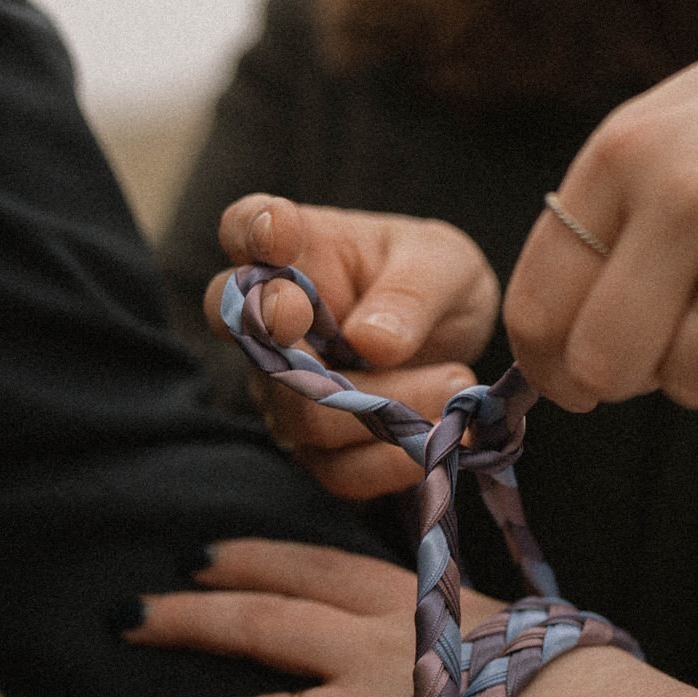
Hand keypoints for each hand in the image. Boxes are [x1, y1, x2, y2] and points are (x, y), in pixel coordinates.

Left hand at [121, 538, 504, 696]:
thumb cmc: (574, 692)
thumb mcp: (510, 628)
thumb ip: (458, 623)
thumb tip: (450, 624)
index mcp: (410, 601)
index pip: (309, 567)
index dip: (247, 560)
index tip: (199, 557)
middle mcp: (371, 648)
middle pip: (260, 623)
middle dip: (189, 618)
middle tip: (132, 616)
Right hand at [203, 195, 500, 500]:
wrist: (454, 342)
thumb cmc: (433, 282)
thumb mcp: (444, 266)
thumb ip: (410, 292)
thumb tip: (371, 343)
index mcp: (299, 249)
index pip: (245, 227)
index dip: (251, 231)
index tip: (280, 232)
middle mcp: (274, 320)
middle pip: (243, 331)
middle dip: (295, 345)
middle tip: (364, 342)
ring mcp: (284, 388)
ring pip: (300, 412)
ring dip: (382, 408)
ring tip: (454, 382)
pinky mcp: (316, 447)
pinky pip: (334, 469)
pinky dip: (391, 460)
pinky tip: (438, 436)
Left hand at [503, 0, 697, 411]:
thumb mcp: (686, 132)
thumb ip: (617, 224)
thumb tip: (562, 358)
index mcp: (627, 150)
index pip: (540, 305)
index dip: (554, 367)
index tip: (577, 383)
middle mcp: (689, 187)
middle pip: (606, 362)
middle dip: (637, 378)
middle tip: (681, 348)